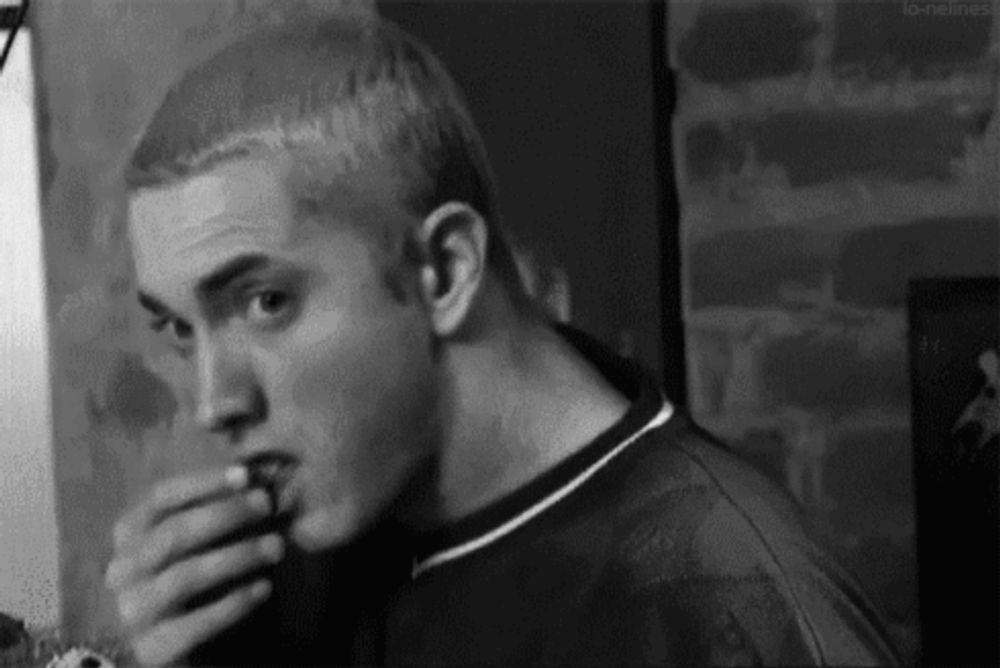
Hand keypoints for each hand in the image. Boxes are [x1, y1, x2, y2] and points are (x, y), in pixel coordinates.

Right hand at [105, 467, 284, 665]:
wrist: (158, 648)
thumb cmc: (180, 580)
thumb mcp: (188, 542)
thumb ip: (211, 513)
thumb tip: (253, 481)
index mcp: (129, 534)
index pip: (161, 498)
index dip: (203, 483)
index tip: (246, 474)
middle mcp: (123, 570)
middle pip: (174, 533)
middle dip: (225, 514)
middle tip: (267, 505)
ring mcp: (133, 610)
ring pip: (184, 576)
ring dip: (236, 556)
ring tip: (277, 547)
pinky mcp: (152, 650)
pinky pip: (195, 623)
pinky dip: (234, 602)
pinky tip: (264, 588)